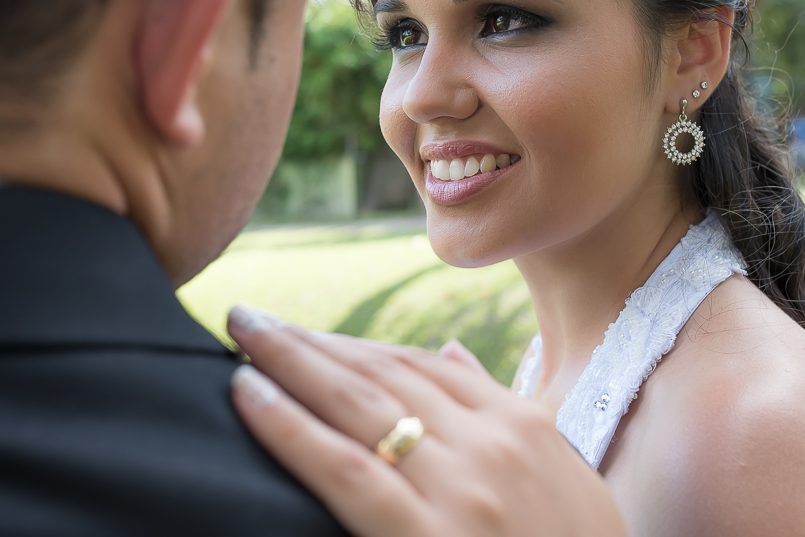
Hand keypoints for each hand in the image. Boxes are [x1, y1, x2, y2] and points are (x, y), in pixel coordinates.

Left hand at [226, 306, 627, 536]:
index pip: (420, 367)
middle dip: (311, 341)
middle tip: (249, 315)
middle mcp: (491, 444)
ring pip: (359, 404)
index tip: (307, 334)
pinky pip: (345, 469)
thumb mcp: (562, 479)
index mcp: (522, 426)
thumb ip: (504, 410)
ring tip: (242, 333)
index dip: (355, 346)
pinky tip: (247, 394)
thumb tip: (448, 350)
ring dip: (290, 362)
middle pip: (382, 373)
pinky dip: (290, 425)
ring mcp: (461, 489)